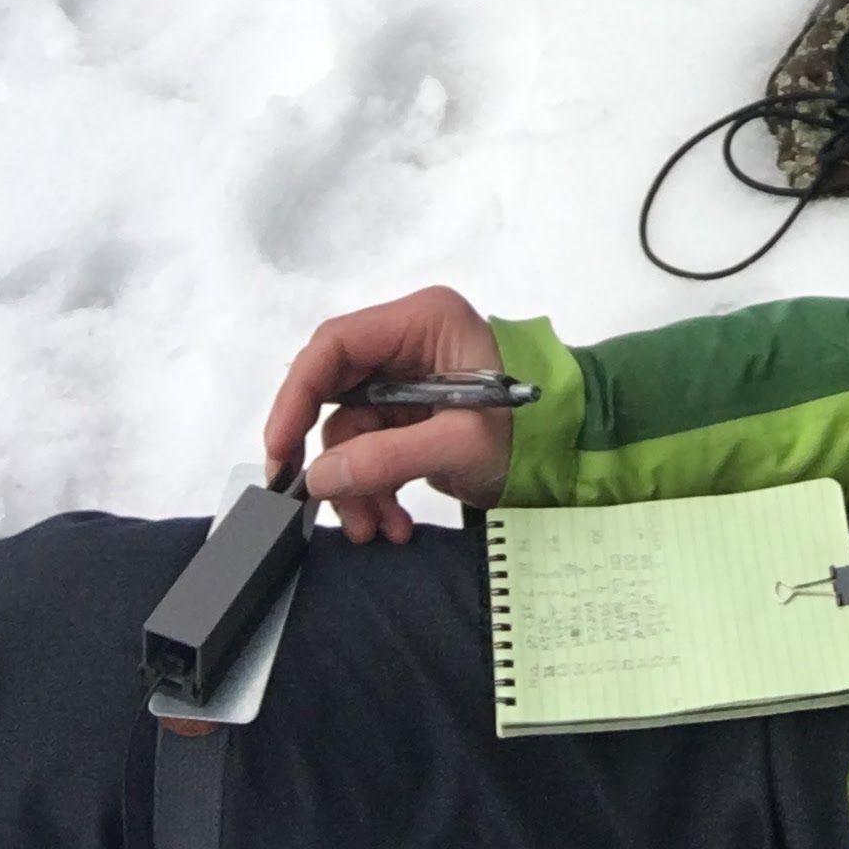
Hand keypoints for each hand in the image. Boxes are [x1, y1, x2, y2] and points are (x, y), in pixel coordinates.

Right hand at [264, 285, 511, 544]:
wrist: (568, 452)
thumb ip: (387, 457)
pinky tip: (394, 521)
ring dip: (355, 486)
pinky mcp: (407, 415)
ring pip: (348, 432)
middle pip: (333, 392)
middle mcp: (407, 342)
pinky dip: (373, 490)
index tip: (280, 450)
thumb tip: (318, 477)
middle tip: (308, 499)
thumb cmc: (530, 429)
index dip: (297, 396)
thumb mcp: (460, 442)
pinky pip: (369, 452)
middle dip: (328, 455)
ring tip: (377, 527)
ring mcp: (405, 380)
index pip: (336, 345)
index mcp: (422, 321)